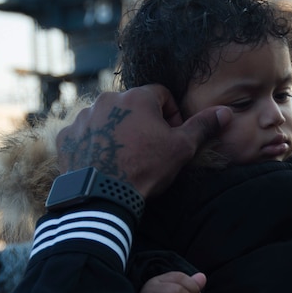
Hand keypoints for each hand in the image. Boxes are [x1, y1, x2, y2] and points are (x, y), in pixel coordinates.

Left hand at [56, 84, 230, 197]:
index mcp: (137, 96)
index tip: (171, 138)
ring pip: (107, 118)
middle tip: (149, 151)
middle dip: (142, 124)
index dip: (171, 116)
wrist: (103, 196)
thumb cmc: (145, 168)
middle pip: (132, 106)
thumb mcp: (181, 148)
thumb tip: (225, 112)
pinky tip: (102, 163)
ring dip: (117, 132)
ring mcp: (83, 117)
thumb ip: (202, 126)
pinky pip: (84, 134)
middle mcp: (107, 99)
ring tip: (125, 158)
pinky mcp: (66, 136)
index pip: (162, 95)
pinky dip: (93, 144)